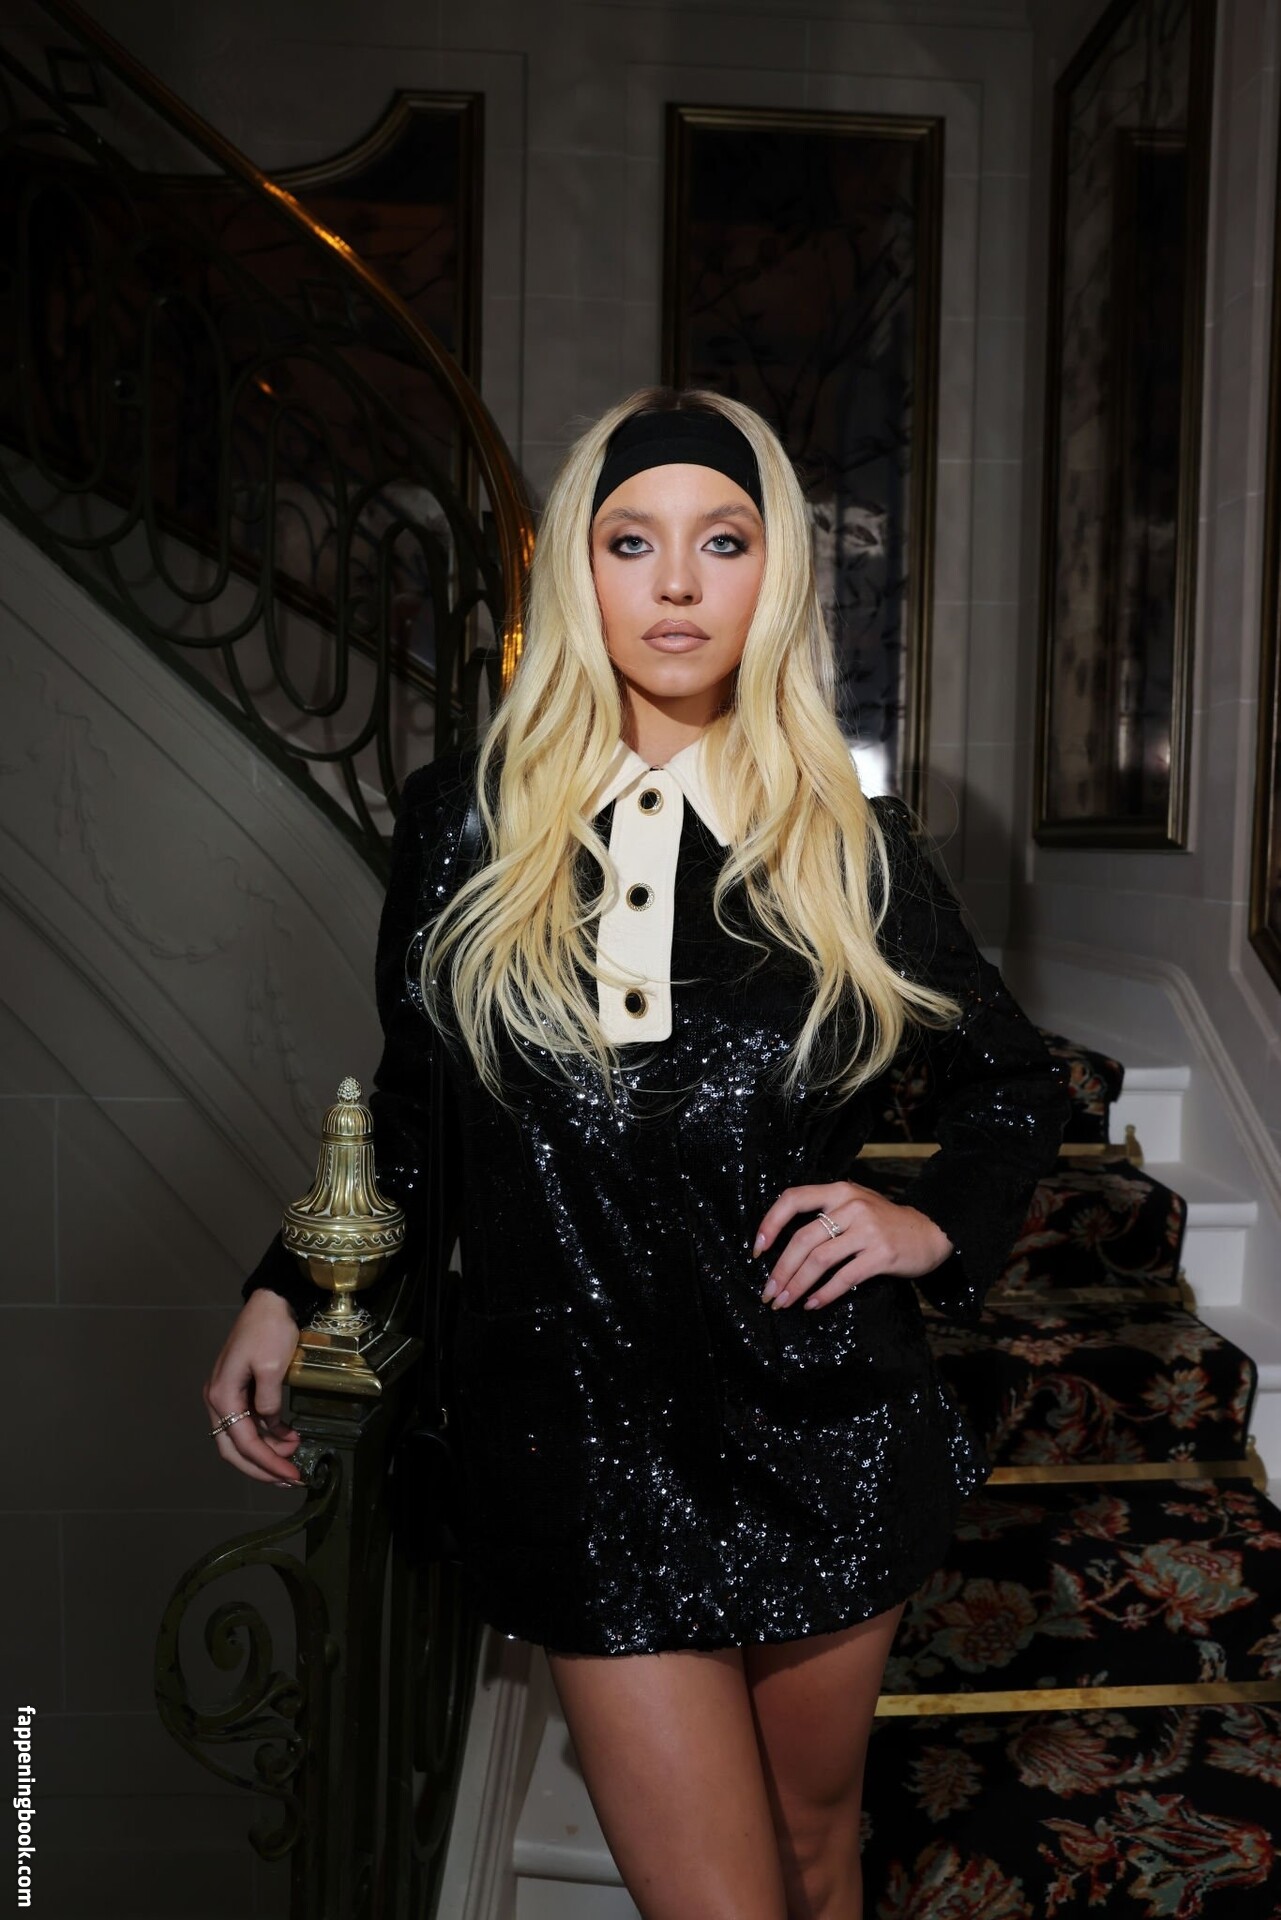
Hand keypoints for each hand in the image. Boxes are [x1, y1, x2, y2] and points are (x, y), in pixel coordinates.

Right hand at [203, 1290, 305, 1485]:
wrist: (271, 1301)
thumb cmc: (270, 1329)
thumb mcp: (272, 1366)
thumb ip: (269, 1402)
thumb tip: (272, 1426)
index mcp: (222, 1395)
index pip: (244, 1442)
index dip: (268, 1463)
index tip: (292, 1475)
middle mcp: (217, 1399)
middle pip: (234, 1448)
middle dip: (261, 1468)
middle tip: (289, 1479)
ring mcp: (225, 1395)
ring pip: (240, 1438)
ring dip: (265, 1452)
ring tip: (293, 1458)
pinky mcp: (238, 1390)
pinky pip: (248, 1422)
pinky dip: (266, 1434)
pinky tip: (287, 1437)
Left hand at [753, 1180, 953, 1311]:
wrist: (931, 1230)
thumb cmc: (885, 1221)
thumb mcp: (855, 1204)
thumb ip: (826, 1213)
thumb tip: (783, 1242)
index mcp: (839, 1191)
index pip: (793, 1199)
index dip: (770, 1223)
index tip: (758, 1249)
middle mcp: (851, 1206)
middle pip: (803, 1239)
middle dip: (780, 1270)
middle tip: (768, 1292)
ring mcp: (867, 1230)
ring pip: (820, 1260)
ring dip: (797, 1285)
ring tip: (784, 1302)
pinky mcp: (881, 1255)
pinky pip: (844, 1277)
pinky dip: (824, 1294)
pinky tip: (812, 1304)